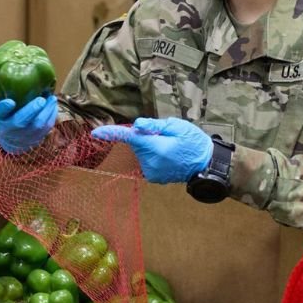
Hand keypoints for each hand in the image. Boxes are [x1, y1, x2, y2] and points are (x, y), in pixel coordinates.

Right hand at [0, 95, 57, 153]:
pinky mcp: (36, 138)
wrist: (9, 138)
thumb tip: (15, 68)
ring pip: (37, 126)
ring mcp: (23, 136)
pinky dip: (51, 115)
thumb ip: (6, 91)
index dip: (4, 107)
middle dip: (31, 110)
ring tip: (51, 99)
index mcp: (0, 117)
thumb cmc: (7, 114)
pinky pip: (46, 128)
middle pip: (20, 122)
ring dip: (46, 111)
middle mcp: (9, 129)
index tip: (10, 101)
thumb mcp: (1, 104)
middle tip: (41, 99)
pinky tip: (53, 105)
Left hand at [92, 117, 213, 183]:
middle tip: (166, 135)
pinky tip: (169, 156)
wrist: (207, 164)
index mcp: (156, 147)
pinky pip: (147, 161)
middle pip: (136, 143)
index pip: (129, 137)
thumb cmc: (194, 141)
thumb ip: (154, 126)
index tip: (95, 132)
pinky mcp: (154, 177)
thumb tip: (135, 126)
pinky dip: (153, 156)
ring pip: (141, 152)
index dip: (111, 133)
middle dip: (145, 137)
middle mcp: (151, 162)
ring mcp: (152, 172)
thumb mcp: (177, 126)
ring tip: (170, 147)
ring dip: (150, 147)